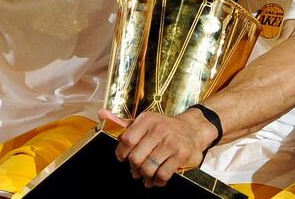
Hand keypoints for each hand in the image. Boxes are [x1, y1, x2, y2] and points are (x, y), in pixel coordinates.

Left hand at [101, 108, 216, 187]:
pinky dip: (157, 181)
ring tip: (146, 176)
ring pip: (148, 168)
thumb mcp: (146, 121)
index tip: (123, 158)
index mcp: (148, 119)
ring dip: (145, 177)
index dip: (122, 154)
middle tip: (136, 170)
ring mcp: (171, 142)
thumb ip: (124, 122)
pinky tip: (157, 179)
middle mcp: (159, 129)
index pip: (127, 140)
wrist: (193, 129)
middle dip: (134, 168)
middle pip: (136, 158)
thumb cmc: (165, 127)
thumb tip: (101, 114)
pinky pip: (162, 175)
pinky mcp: (181, 155)